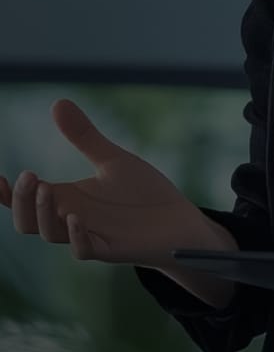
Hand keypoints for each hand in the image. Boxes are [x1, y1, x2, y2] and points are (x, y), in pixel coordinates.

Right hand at [0, 98, 203, 263]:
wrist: (178, 220)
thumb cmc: (143, 194)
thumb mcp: (111, 160)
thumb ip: (84, 136)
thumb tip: (56, 102)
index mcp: (67, 198)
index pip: (25, 201)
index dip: (7, 194)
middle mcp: (72, 219)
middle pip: (28, 221)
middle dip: (22, 201)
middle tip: (29, 176)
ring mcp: (90, 236)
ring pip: (51, 235)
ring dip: (44, 214)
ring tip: (47, 189)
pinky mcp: (111, 249)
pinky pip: (84, 250)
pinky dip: (76, 236)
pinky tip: (75, 217)